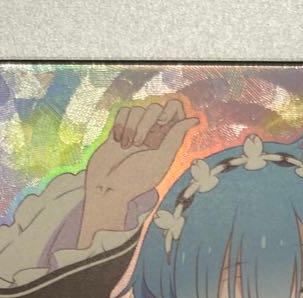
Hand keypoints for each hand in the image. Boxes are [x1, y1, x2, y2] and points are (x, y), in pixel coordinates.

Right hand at [77, 99, 198, 247]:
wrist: (107, 186)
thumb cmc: (136, 178)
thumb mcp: (161, 159)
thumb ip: (176, 136)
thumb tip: (195, 119)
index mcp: (167, 140)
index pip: (175, 108)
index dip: (169, 110)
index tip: (161, 123)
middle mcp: (153, 133)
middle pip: (155, 107)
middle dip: (146, 123)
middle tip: (139, 144)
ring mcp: (135, 130)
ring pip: (137, 108)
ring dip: (131, 127)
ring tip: (126, 147)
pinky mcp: (120, 128)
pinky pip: (123, 111)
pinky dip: (120, 124)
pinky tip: (118, 141)